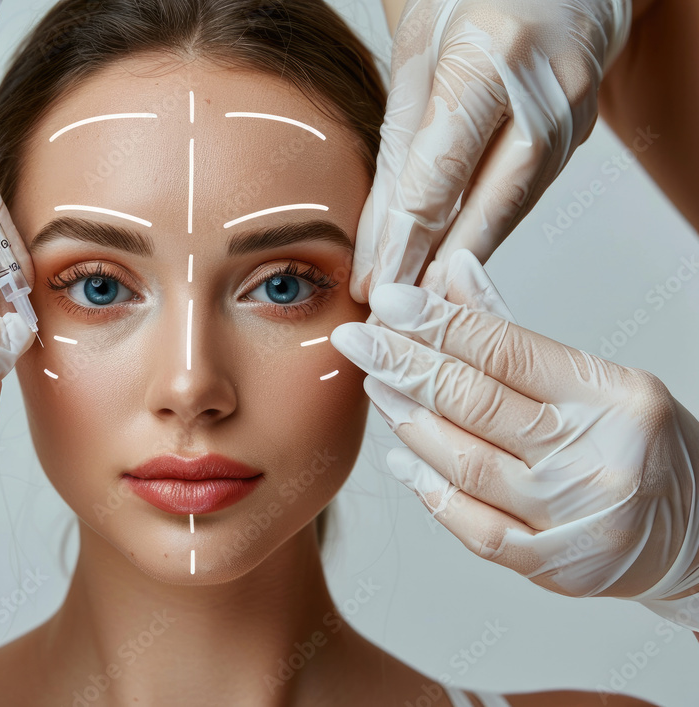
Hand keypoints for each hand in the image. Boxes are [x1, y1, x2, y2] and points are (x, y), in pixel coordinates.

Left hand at [330, 250, 698, 629]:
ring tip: (374, 386)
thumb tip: (452, 273)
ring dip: (407, 420)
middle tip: (357, 340)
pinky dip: (429, 489)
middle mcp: (595, 459)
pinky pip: (472, 526)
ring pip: (464, 463)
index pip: (506, 351)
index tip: (389, 301)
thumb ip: (513, 334)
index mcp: (612, 399)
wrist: (696, 533)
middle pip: (476, 403)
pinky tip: (400, 456)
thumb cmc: (638, 446)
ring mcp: (571, 518)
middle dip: (404, 365)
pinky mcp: (552, 566)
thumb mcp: (595, 379)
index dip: (438, 324)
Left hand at [350, 0, 631, 301]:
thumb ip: (399, 151)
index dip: (406, 240)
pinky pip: (524, 195)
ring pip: (511, 207)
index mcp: (490, 57)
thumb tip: (377, 241)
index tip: (376, 287)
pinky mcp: (581, 135)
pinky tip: (455, 261)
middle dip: (437, 267)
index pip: (440, 171)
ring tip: (420, 303)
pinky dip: (487, 230)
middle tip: (399, 316)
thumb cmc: (467, 9)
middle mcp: (545, 88)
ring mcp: (574, 113)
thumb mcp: (414, 65)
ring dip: (464, 258)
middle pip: (488, 202)